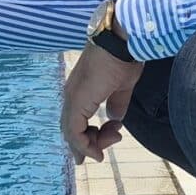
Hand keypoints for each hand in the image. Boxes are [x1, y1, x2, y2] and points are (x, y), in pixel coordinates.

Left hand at [60, 45, 143, 161]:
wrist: (121, 41)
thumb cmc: (124, 57)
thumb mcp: (122, 85)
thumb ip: (117, 102)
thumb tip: (114, 117)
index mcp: (81, 90)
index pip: (75, 120)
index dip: (86, 137)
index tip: (108, 141)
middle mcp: (72, 95)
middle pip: (71, 130)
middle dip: (88, 145)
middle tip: (103, 153)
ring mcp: (72, 98)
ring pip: (72, 133)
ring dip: (91, 145)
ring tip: (113, 140)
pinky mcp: (77, 102)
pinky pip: (75, 132)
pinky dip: (85, 145)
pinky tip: (99, 151)